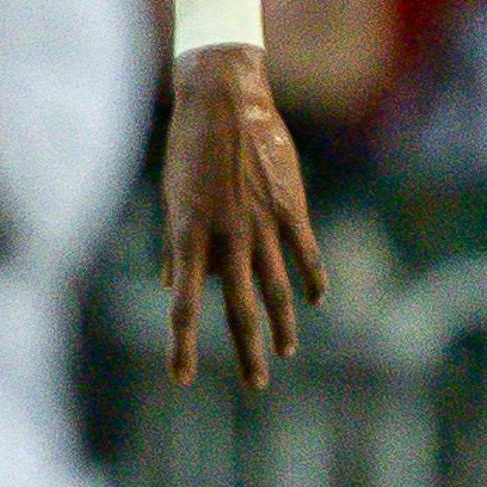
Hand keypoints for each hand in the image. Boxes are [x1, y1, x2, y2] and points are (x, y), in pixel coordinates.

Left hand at [162, 45, 323, 388]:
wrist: (222, 101)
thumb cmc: (187, 148)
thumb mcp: (170, 196)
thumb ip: (175, 245)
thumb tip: (173, 284)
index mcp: (187, 235)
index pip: (183, 306)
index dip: (183, 345)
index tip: (182, 378)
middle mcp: (225, 236)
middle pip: (238, 308)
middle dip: (247, 349)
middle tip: (255, 384)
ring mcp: (261, 223)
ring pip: (276, 287)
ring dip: (282, 324)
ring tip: (285, 352)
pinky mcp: (291, 207)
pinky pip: (305, 252)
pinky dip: (312, 279)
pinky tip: (316, 301)